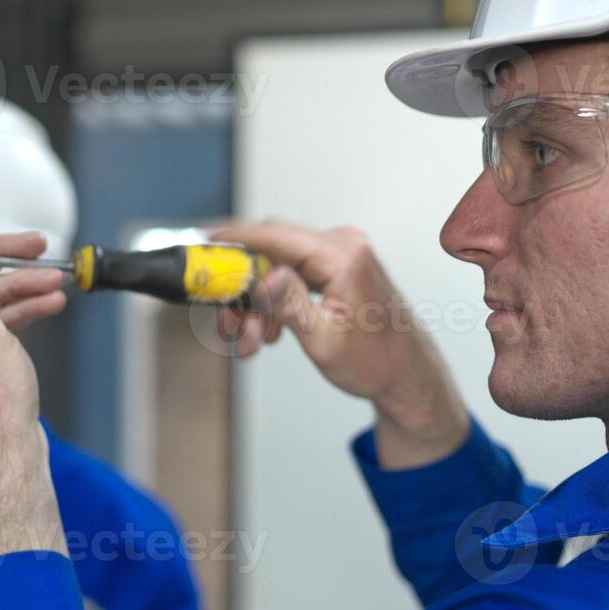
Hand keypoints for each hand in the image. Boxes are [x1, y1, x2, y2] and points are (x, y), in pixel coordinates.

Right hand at [213, 220, 468, 467]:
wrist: (406, 374)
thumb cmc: (375, 362)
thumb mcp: (323, 340)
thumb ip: (289, 304)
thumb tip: (261, 277)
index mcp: (344, 257)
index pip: (274, 235)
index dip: (233, 238)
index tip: (202, 243)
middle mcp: (344, 246)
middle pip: (270, 249)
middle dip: (242, 287)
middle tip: (226, 322)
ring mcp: (341, 253)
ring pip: (276, 265)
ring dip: (256, 301)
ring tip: (251, 341)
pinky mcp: (337, 265)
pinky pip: (292, 273)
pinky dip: (275, 299)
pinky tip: (270, 331)